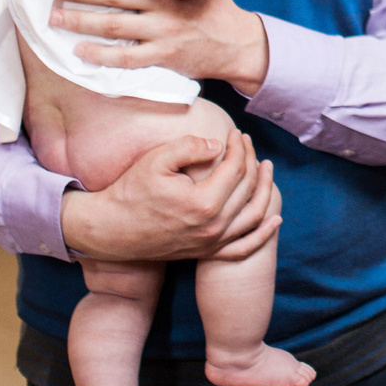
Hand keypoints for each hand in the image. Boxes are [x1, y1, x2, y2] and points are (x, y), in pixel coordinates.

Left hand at [52, 0, 270, 90]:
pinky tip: (80, 53)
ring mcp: (164, 31)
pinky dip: (102, 55)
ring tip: (54, 18)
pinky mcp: (166, 55)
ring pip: (115, 25)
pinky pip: (128, 58)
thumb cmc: (211, 9)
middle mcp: (164, 4)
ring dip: (81, 21)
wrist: (238, 42)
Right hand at [60, 130, 280, 262]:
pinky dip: (262, 234)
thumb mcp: (156, 160)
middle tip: (247, 144)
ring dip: (265, 191)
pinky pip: (243, 248)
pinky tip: (275, 219)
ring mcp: (211, 244)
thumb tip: (219, 144)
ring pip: (254, 217)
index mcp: (203, 203)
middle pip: (248, 189)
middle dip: (252, 161)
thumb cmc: (131, 191)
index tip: (236, 133)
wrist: (110, 229)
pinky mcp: (206, 253)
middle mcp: (213, 228)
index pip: (236, 169)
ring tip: (266, 169)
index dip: (240, 147)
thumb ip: (190, 146)